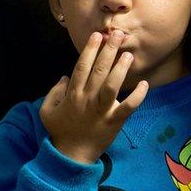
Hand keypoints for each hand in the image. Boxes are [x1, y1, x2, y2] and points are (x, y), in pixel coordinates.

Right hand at [41, 31, 148, 163]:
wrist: (71, 156)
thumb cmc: (60, 131)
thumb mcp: (47, 111)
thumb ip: (53, 92)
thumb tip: (65, 77)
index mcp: (73, 94)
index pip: (82, 66)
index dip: (90, 49)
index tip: (97, 35)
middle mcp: (88, 99)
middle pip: (99, 70)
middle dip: (109, 50)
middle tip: (118, 34)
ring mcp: (102, 110)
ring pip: (112, 85)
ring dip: (121, 68)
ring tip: (128, 54)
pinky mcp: (114, 121)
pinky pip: (128, 107)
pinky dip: (137, 96)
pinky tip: (144, 84)